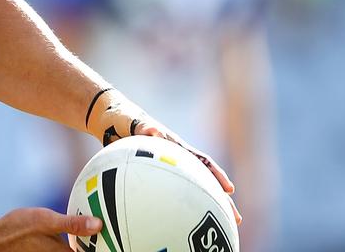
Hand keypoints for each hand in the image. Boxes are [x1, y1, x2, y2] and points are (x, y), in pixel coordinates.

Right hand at [0, 207, 101, 250]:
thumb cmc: (18, 229)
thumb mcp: (45, 220)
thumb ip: (72, 224)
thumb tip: (98, 224)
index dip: (104, 248)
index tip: (115, 243)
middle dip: (96, 247)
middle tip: (110, 239)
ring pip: (72, 251)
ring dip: (83, 245)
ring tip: (96, 235)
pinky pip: (63, 250)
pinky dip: (72, 244)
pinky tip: (77, 233)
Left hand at [87, 89, 240, 223]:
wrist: (109, 120)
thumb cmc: (122, 119)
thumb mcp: (133, 122)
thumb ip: (144, 127)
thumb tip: (156, 131)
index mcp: (173, 144)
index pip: (201, 161)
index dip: (216, 174)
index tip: (230, 190)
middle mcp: (175, 156)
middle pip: (204, 180)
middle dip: (221, 198)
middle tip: (235, 218)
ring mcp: (167, 164)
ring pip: (190, 187)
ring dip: (205, 205)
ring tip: (218, 224)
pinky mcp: (154, 172)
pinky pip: (170, 190)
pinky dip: (177, 204)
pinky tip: (179, 221)